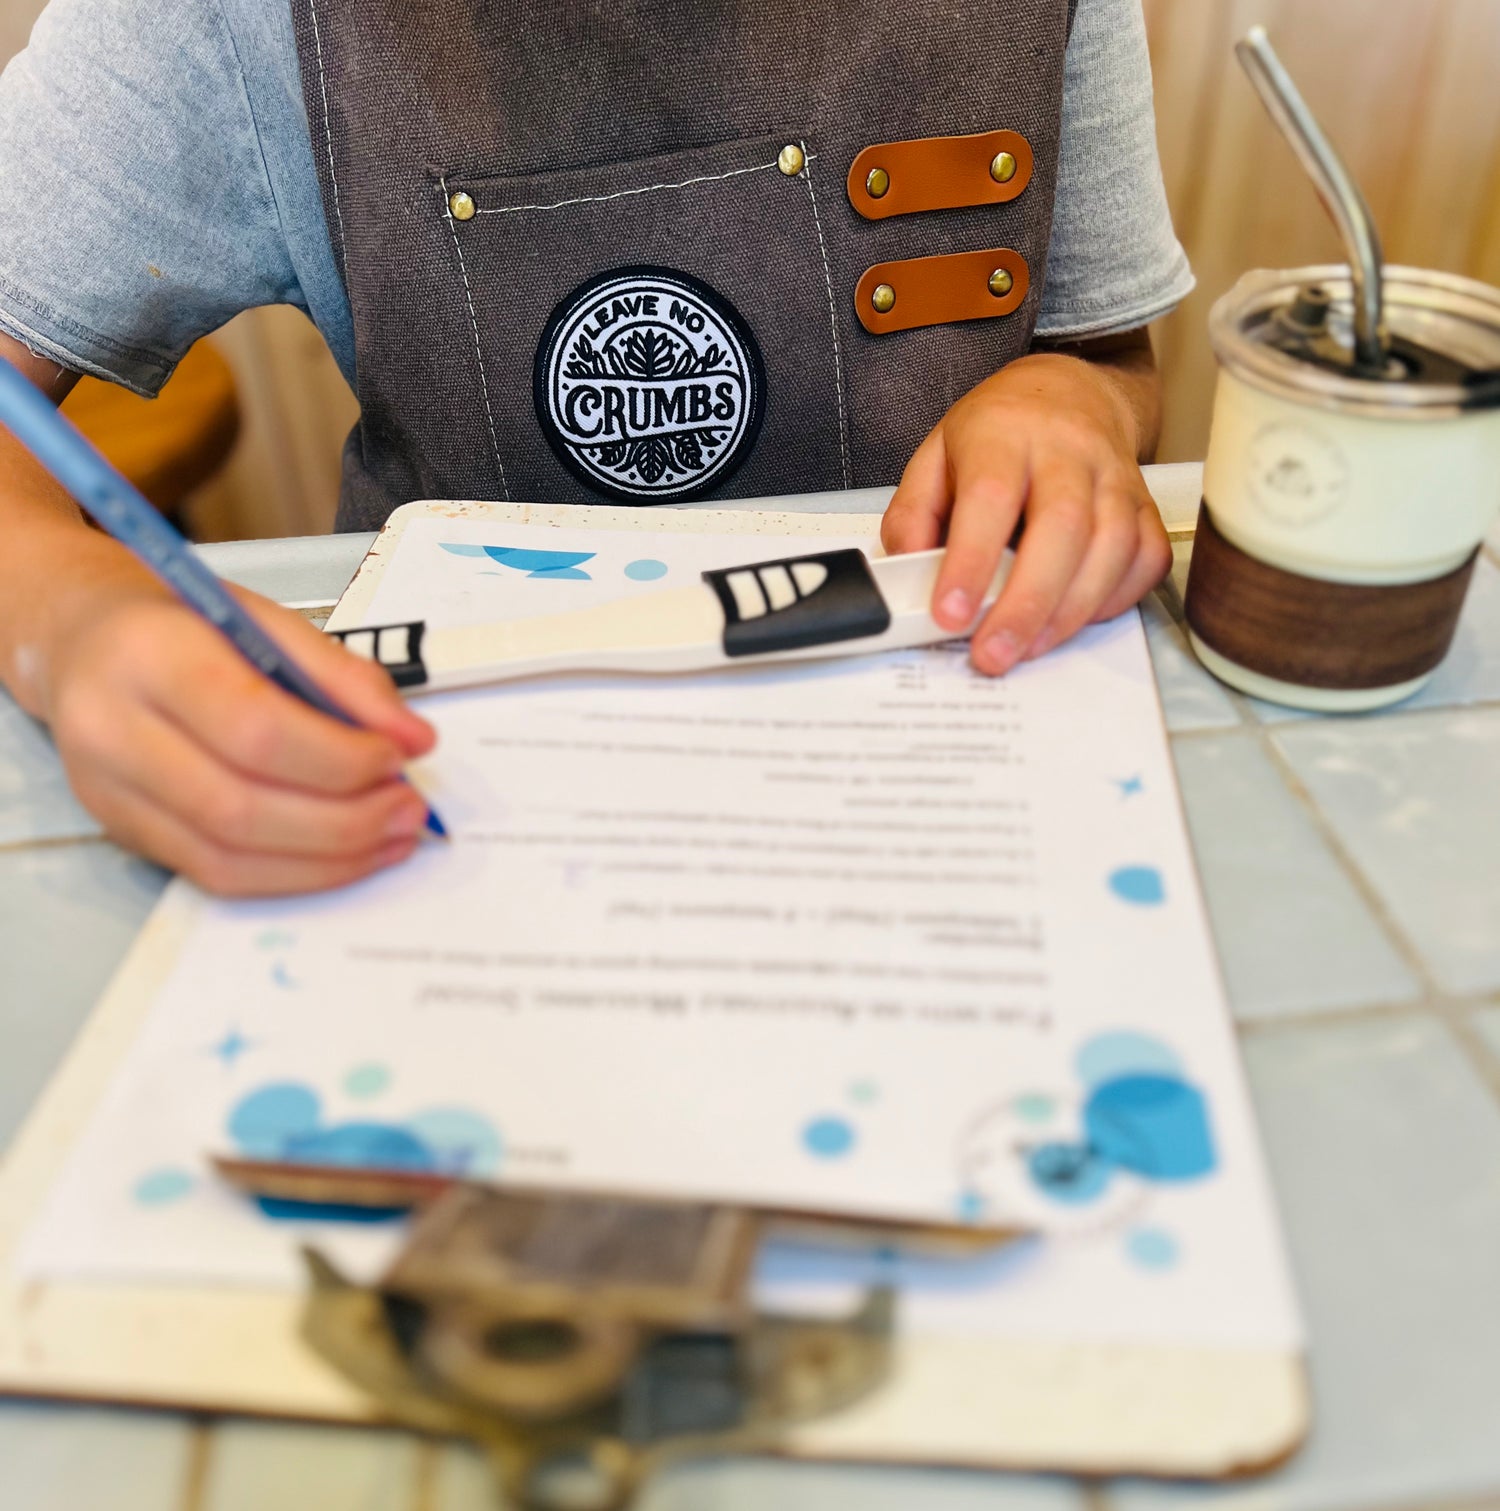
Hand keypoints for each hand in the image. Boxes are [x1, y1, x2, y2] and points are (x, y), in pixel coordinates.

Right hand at [35, 571, 437, 896]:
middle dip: (344, 820)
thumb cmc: (185, 626)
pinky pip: (216, 876)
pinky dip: (294, 874)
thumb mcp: (267, 621)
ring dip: (329, 859)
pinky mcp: (124, 833)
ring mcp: (110, 793)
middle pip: (240, 806)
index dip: (340, 755)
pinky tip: (345, 855)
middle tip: (408, 808)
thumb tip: (414, 738)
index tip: (400, 755)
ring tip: (390, 836)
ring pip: (229, 856)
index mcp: (151, 656)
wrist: (85, 641)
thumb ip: (344, 677)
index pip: (254, 727)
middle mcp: (114, 731)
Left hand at [880, 343, 1170, 673]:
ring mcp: (1114, 476)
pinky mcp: (1144, 503)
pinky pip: (1146, 556)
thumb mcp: (934, 456)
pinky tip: (1078, 619)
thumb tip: (909, 575)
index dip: (971, 561)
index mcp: (1004, 434)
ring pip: (1112, 546)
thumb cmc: (996, 432)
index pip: (990, 498)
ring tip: (1028, 649)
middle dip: (1028, 603)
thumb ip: (913, 516)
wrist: (1068, 391)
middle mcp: (1068, 451)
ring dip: (1070, 610)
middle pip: (1062, 527)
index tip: (950, 614)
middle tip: (994, 653)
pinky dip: (1117, 597)